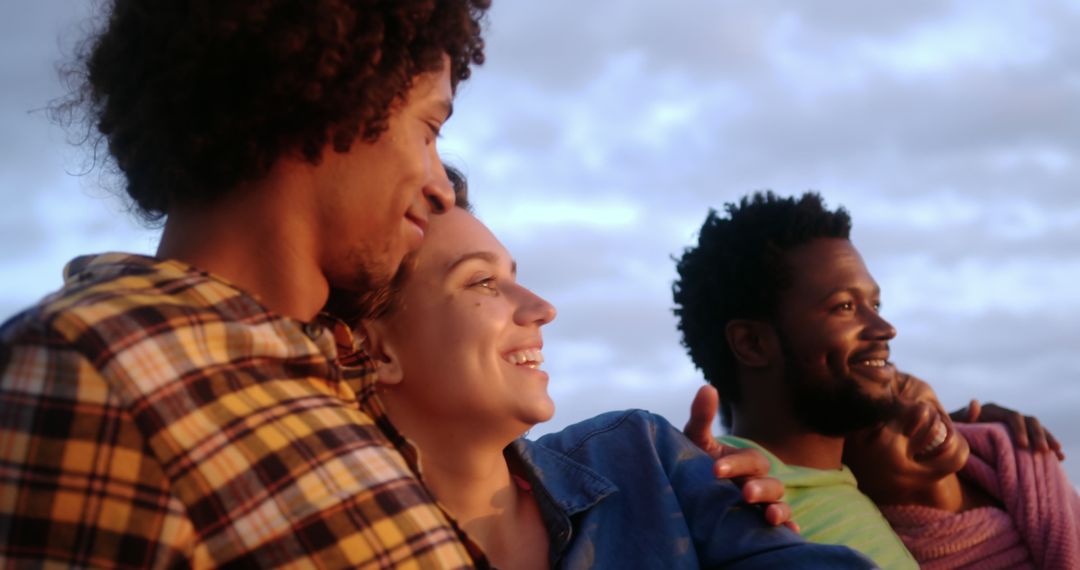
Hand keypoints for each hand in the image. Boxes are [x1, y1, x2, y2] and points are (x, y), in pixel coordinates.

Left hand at [684, 385, 798, 531]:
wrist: (693, 494)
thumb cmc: (695, 464)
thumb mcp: (696, 442)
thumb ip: (702, 417)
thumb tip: (708, 387)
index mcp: (745, 461)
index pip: (749, 459)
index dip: (735, 464)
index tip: (714, 469)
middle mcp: (759, 482)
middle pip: (770, 482)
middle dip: (759, 487)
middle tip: (745, 493)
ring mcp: (763, 504)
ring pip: (779, 503)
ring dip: (778, 509)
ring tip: (770, 516)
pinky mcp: (761, 524)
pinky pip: (783, 525)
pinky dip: (789, 529)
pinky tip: (789, 533)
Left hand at [951, 399, 1064, 460]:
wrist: (948, 440)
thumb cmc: (948, 433)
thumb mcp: (954, 425)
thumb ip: (963, 416)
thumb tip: (975, 403)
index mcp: (991, 410)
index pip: (1012, 416)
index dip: (1020, 429)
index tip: (1022, 445)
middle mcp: (1004, 415)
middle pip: (1028, 421)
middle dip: (1038, 435)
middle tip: (1042, 452)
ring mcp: (1012, 426)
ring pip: (1036, 428)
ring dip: (1047, 439)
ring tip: (1056, 454)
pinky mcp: (1017, 436)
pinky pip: (1036, 438)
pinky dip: (1048, 445)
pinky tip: (1058, 457)